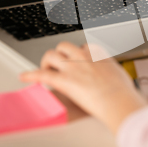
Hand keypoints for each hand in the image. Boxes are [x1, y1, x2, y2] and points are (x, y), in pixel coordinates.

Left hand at [19, 42, 147, 133]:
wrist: (118, 100)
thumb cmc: (122, 91)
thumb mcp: (120, 74)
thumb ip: (112, 71)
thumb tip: (115, 76)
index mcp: (98, 54)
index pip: (83, 47)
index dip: (76, 54)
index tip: (75, 61)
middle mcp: (83, 57)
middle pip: (63, 46)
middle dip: (58, 55)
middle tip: (56, 66)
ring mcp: (72, 67)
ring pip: (51, 55)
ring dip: (45, 63)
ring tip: (45, 71)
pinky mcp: (64, 80)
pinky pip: (42, 74)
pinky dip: (31, 75)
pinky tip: (24, 76)